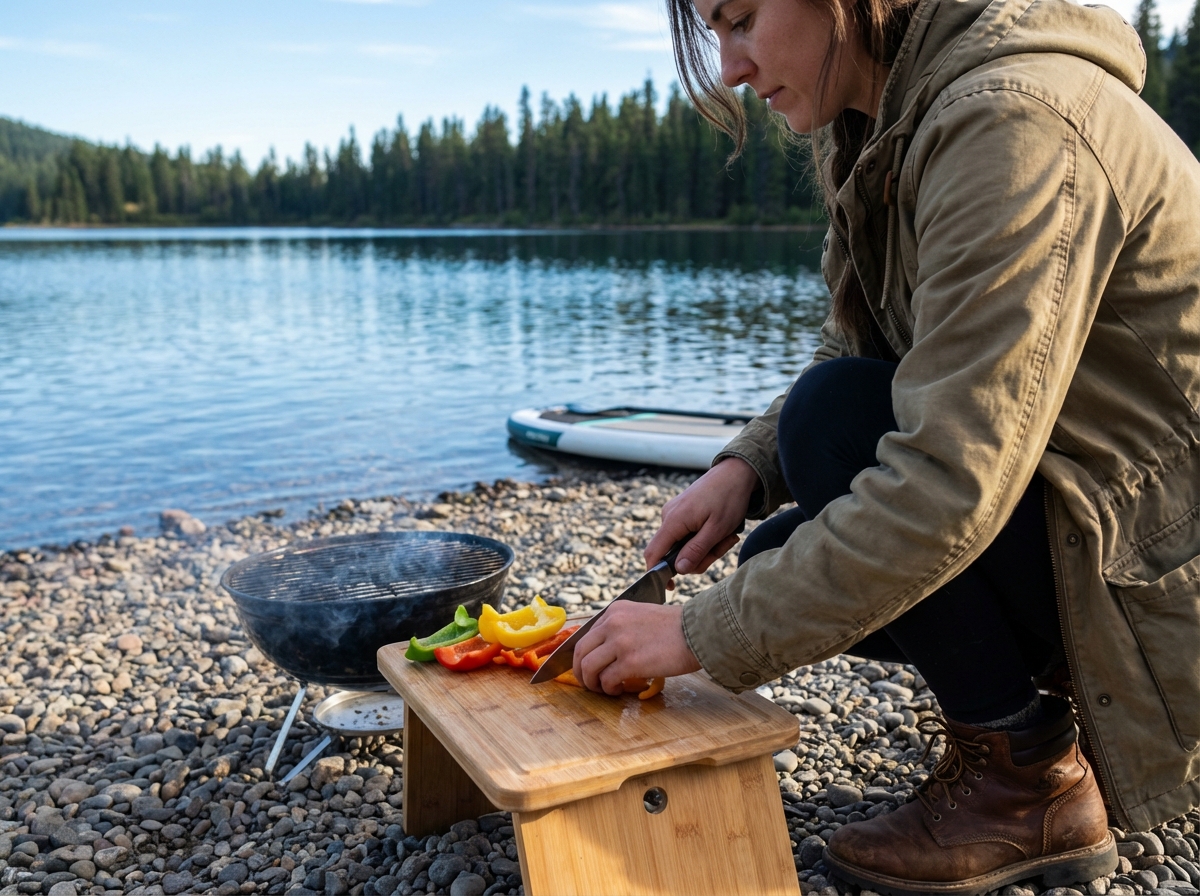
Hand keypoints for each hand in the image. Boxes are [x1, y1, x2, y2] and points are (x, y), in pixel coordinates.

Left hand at [573, 603, 700, 694]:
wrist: (698, 632)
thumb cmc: (677, 628)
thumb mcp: (643, 616)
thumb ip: (623, 627)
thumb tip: (609, 651)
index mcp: (616, 610)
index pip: (586, 634)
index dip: (583, 655)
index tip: (587, 667)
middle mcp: (613, 623)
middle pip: (580, 651)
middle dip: (580, 671)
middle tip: (589, 683)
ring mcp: (619, 642)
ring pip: (588, 667)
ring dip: (592, 683)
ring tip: (604, 690)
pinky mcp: (629, 662)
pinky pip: (606, 680)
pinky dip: (609, 689)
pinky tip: (618, 690)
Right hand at [644, 457, 758, 576]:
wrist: (736, 472)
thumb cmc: (729, 498)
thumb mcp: (717, 529)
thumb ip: (696, 551)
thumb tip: (678, 571)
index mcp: (673, 520)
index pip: (653, 553)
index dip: (658, 573)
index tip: (671, 587)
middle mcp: (668, 516)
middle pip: (672, 552)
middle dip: (699, 557)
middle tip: (724, 546)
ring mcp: (674, 513)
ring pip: (683, 544)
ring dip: (706, 547)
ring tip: (727, 535)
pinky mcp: (681, 512)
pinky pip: (687, 534)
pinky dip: (703, 537)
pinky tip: (720, 529)